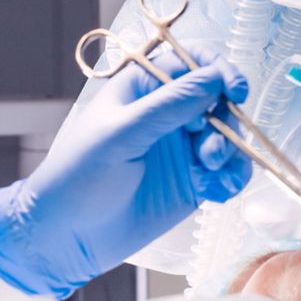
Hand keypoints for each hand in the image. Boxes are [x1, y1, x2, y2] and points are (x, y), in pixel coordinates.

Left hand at [0, 50, 250, 295]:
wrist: (65, 237)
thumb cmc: (77, 175)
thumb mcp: (121, 134)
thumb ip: (169, 106)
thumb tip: (215, 78)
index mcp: (145, 87)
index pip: (193, 63)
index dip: (219, 71)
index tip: (235, 91)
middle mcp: (169, 113)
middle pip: (218, 101)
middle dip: (224, 122)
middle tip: (209, 151)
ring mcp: (182, 148)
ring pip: (227, 137)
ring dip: (229, 153)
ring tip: (210, 174)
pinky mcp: (193, 181)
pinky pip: (227, 171)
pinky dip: (231, 179)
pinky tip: (216, 192)